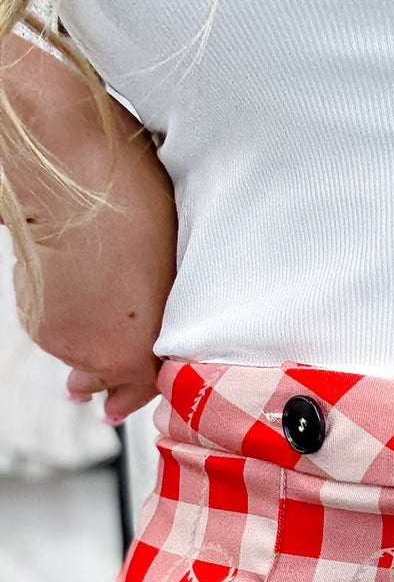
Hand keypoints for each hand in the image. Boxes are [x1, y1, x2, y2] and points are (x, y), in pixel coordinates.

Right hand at [4, 37, 176, 422]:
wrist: (69, 176)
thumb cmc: (131, 209)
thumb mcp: (173, 272)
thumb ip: (166, 314)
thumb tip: (164, 320)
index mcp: (141, 349)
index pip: (145, 389)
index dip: (139, 394)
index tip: (126, 405)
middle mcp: (96, 355)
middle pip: (104, 377)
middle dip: (106, 383)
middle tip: (103, 398)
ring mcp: (60, 337)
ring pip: (76, 353)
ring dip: (82, 350)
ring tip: (83, 351)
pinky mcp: (32, 314)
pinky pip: (54, 328)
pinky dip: (63, 322)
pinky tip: (69, 310)